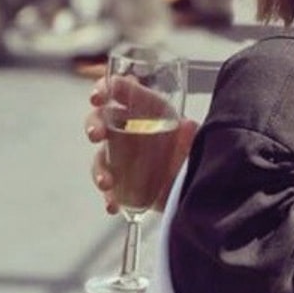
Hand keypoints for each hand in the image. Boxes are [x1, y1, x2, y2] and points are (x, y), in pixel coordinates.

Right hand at [84, 76, 197, 214]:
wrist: (199, 183)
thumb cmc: (195, 149)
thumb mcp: (197, 137)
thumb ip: (190, 133)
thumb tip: (187, 127)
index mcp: (148, 108)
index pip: (121, 90)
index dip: (105, 88)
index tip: (98, 97)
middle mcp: (131, 129)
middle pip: (102, 120)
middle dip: (94, 124)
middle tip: (96, 134)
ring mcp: (124, 156)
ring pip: (101, 157)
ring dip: (99, 168)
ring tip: (107, 183)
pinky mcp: (124, 181)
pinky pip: (110, 187)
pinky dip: (109, 196)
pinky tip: (113, 204)